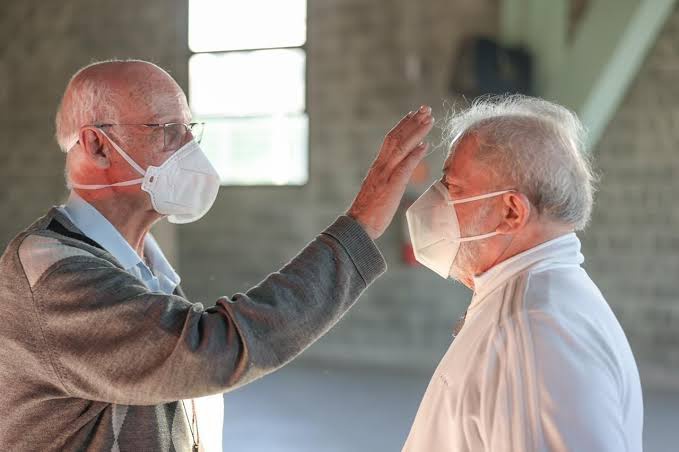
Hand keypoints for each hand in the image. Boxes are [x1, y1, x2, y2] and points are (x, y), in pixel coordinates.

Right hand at [347, 105, 433, 239]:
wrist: (358, 226)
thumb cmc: (369, 212)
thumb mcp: (380, 190)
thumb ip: (388, 178)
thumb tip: (400, 171)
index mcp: (378, 167)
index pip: (390, 140)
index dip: (403, 125)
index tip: (414, 114)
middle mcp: (380, 167)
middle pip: (396, 138)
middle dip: (412, 122)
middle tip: (425, 109)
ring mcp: (385, 176)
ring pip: (400, 147)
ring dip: (416, 132)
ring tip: (429, 120)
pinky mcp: (391, 187)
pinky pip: (403, 168)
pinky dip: (414, 155)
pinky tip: (425, 145)